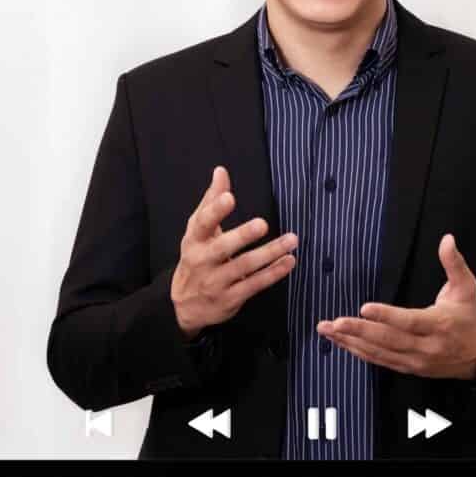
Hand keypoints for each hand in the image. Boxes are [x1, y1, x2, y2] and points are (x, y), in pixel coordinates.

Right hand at [171, 163, 297, 336]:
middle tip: (262, 224)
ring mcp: (216, 282)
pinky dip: (273, 273)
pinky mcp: (230, 299)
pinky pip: (255, 285)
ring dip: (270, 253)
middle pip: (223, 247)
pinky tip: (289, 261)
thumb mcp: (197, 231)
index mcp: (194, 240)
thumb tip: (221, 171)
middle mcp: (203, 261)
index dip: (215, 210)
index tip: (229, 197)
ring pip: (245, 267)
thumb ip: (211, 201)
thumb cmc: (196, 258)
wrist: (184, 305)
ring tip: (291, 240)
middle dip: (242, 235)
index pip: (202, 223)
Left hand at [317, 232, 475, 380]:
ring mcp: (415, 360)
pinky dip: (359, 352)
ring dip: (351, 342)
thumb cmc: (468, 318)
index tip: (364, 308)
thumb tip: (447, 239)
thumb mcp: (467, 288)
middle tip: (334, 323)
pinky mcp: (408, 368)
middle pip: (388, 339)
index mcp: (439, 325)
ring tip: (328, 331)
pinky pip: (379, 360)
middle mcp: (426, 346)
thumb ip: (454, 264)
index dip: (386, 316)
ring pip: (379, 352)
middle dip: (358, 331)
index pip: (409, 321)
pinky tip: (342, 343)